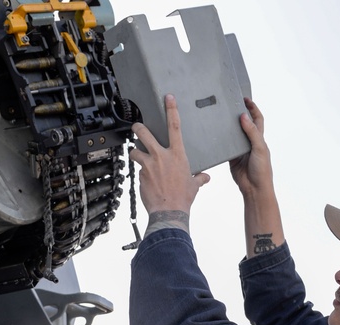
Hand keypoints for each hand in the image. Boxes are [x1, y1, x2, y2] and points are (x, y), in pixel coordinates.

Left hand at [129, 94, 210, 230]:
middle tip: (136, 126)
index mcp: (177, 155)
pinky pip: (138, 170)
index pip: (175, 127)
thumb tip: (205, 177)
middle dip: (138, 127)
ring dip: (134, 152)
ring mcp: (149, 165)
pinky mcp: (140, 175)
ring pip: (135, 151)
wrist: (169, 212)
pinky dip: (140, 172)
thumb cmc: (182, 198)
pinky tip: (146, 180)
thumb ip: (199, 178)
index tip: (168, 98)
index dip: (171, 110)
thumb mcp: (193, 185)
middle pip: (144, 133)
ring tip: (137, 156)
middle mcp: (161, 156)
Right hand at [229, 98, 273, 198]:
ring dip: (228, 126)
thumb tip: (244, 116)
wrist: (254, 188)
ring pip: (233, 134)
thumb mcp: (259, 148)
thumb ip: (252, 133)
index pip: (257, 119)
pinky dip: (221, 140)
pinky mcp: (232, 157)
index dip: (253, 108)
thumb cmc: (262, 170)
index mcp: (259, 138)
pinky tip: (214, 133)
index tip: (245, 99)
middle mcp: (249, 142)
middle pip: (244, 124)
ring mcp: (240, 149)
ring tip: (220, 115)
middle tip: (229, 103)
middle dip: (238, 113)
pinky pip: (225, 146)